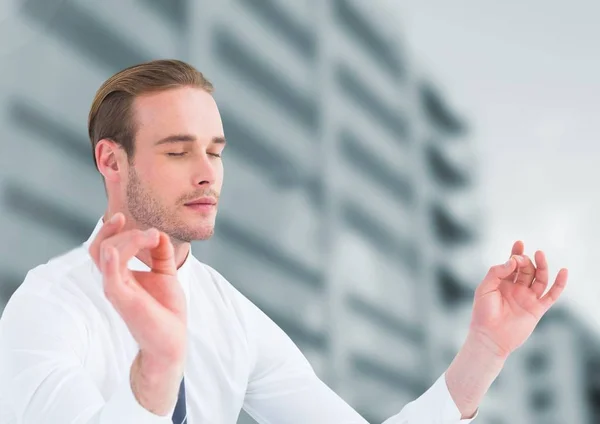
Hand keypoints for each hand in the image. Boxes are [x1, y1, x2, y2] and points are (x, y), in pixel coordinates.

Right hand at [88, 213, 186, 414]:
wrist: (172, 340)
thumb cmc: (166, 310)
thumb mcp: (166, 274)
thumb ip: (161, 253)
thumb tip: (158, 233)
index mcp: (122, 274)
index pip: (105, 245)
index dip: (110, 228)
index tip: (123, 216)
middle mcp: (114, 280)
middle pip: (101, 246)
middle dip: (121, 231)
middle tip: (149, 232)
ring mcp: (116, 289)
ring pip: (107, 253)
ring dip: (129, 239)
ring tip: (152, 239)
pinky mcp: (123, 299)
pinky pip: (110, 278)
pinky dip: (111, 261)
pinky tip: (116, 250)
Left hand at [469, 241, 567, 357]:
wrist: (489, 337)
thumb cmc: (483, 313)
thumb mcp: (485, 288)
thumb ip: (497, 272)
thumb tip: (513, 261)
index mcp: (502, 283)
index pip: (512, 264)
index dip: (516, 253)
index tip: (519, 243)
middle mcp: (516, 289)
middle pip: (526, 269)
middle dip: (524, 261)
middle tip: (519, 259)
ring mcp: (527, 298)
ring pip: (539, 279)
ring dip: (541, 266)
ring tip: (539, 254)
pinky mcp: (537, 309)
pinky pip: (551, 295)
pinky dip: (559, 284)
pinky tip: (564, 272)